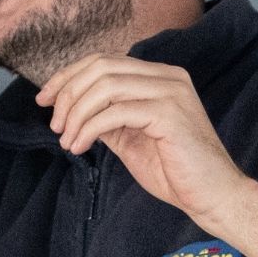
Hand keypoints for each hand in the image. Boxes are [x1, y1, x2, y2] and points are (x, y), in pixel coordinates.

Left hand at [37, 55, 253, 221]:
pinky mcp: (169, 112)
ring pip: (106, 86)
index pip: (103, 61)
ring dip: (77, 114)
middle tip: (55, 125)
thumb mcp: (130, 138)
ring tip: (67, 141)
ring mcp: (170, 91)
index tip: (44, 99)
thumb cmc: (175, 171)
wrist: (213, 196)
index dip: (68, 76)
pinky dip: (90, 128)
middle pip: (101, 67)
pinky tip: (80, 147)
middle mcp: (167, 76)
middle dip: (68, 93)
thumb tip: (71, 109)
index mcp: (159, 76)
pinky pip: (116, 112)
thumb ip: (106, 118)